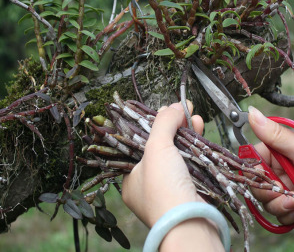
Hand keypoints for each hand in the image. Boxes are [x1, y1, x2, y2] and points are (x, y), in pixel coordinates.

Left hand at [122, 101, 223, 251]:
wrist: (190, 223)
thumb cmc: (163, 188)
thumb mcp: (156, 149)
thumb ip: (162, 124)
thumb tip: (174, 107)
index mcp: (132, 177)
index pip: (141, 144)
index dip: (153, 126)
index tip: (165, 111)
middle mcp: (148, 183)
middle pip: (160, 146)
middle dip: (172, 126)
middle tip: (182, 110)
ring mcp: (169, 186)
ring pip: (177, 152)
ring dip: (186, 132)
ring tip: (193, 115)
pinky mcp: (187, 188)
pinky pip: (189, 161)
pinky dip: (194, 145)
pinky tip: (198, 129)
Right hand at [249, 106, 293, 224]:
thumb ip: (276, 136)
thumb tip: (252, 113)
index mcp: (280, 151)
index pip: (252, 159)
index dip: (255, 171)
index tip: (267, 179)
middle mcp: (279, 168)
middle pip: (256, 181)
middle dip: (268, 192)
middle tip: (285, 196)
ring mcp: (284, 186)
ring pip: (264, 199)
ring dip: (278, 206)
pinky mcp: (289, 203)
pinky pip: (276, 211)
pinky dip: (286, 214)